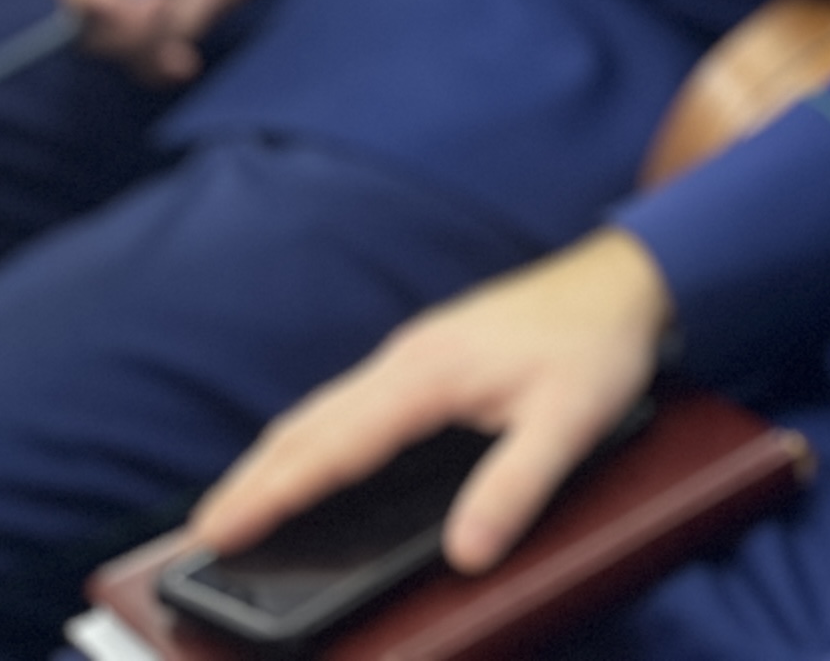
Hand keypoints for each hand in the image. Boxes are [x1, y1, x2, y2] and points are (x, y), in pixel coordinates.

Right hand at [193, 231, 675, 574]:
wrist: (625, 276)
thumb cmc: (599, 346)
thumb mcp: (572, 423)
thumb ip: (516, 487)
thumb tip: (467, 554)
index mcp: (429, 376)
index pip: (333, 446)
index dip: (273, 493)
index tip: (219, 531)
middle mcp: (406, 359)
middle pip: (309, 426)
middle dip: (252, 481)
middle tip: (203, 535)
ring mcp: (412, 352)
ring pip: (324, 410)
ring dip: (275, 457)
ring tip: (237, 504)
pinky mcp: (427, 354)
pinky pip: (348, 400)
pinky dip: (310, 436)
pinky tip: (309, 458)